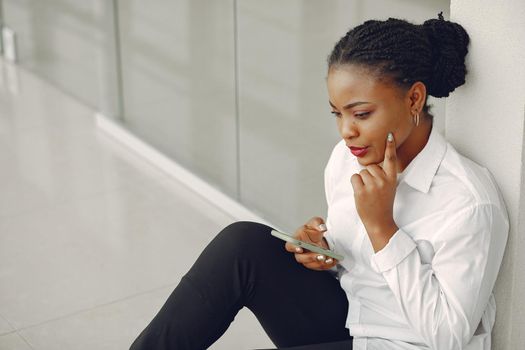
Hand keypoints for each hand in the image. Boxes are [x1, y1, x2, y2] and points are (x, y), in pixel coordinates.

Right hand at [284, 217, 337, 270]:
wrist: (320, 237)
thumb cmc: (313, 230)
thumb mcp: (316, 222)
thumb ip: (318, 223)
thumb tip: (322, 228)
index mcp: (296, 240)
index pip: (290, 246)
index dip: (293, 248)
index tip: (300, 249)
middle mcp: (299, 252)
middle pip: (301, 258)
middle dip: (311, 258)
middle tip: (321, 255)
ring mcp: (306, 259)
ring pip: (311, 264)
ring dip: (320, 263)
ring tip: (329, 258)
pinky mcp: (315, 264)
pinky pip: (320, 267)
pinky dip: (327, 265)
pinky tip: (333, 260)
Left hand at [350, 132, 398, 251]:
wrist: (380, 221)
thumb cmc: (382, 204)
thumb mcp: (388, 187)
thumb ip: (381, 176)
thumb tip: (368, 166)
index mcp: (391, 178)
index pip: (391, 159)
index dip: (390, 146)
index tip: (389, 134)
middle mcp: (383, 180)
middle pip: (370, 166)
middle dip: (368, 176)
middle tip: (374, 190)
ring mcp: (373, 185)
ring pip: (361, 172)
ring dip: (361, 181)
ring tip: (369, 193)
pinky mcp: (362, 190)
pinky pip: (354, 178)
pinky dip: (355, 185)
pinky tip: (362, 194)